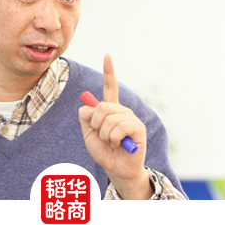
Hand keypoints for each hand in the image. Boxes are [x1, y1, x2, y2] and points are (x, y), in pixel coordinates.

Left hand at [78, 54, 151, 198]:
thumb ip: (85, 117)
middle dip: (95, 124)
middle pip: (101, 107)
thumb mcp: (88, 133)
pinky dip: (114, 139)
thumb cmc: (104, 151)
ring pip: (108, 118)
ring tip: (112, 142)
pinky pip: (119, 127)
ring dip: (105, 135)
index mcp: (111, 109)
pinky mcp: (138, 128)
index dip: (109, 71)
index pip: (110, 87)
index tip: (107, 55)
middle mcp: (122, 110)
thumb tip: (89, 106)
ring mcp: (131, 118)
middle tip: (101, 136)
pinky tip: (120, 144)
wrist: (116, 168)